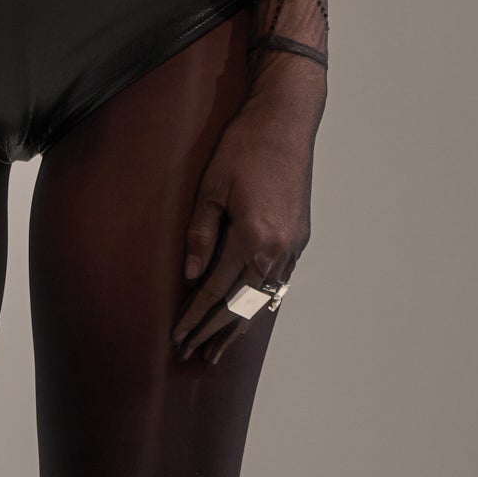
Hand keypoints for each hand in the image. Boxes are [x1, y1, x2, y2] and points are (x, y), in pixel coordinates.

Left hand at [173, 52, 323, 365]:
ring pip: (264, 298)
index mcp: (252, 238)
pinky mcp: (300, 238)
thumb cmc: (244, 147)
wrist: (287, 121)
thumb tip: (190, 276)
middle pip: (242, 304)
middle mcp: (277, 249)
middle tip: (194, 356)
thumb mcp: (210, 188)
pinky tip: (250, 314)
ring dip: (240, 325)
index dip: (194, 316)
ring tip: (221, 350)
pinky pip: (279, 282)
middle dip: (216, 332)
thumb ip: (200, 235)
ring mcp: (293, 246)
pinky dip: (261, 303)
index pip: (215, 289)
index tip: (177, 336)